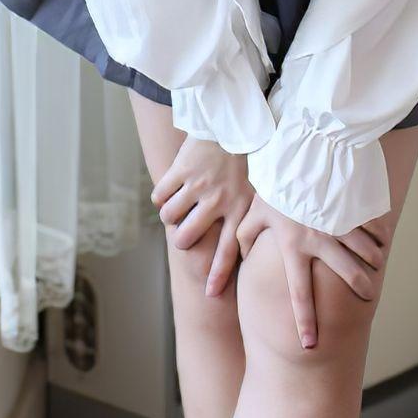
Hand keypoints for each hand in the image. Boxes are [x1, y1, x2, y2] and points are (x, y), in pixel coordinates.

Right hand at [149, 137, 255, 295]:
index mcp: (239, 209)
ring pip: (170, 216)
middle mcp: (218, 201)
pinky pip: (160, 195)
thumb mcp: (258, 190)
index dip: (218, 275)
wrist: (234, 121)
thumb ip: (250, 217)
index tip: (211, 296)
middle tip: (182, 237)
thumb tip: (248, 248)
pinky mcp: (181, 170)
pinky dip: (160, 197)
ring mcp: (198, 186)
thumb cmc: (248, 159)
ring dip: (169, 215)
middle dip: (181, 241)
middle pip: (188, 237)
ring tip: (176, 208)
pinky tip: (168, 190)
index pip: (228, 251)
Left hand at [236, 193, 393, 350]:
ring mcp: (339, 224)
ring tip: (377, 265)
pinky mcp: (351, 207)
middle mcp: (319, 241)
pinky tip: (381, 237)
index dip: (305, 322)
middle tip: (368, 296)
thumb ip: (245, 239)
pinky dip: (378, 233)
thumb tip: (241, 258)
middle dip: (360, 287)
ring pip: (364, 251)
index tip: (310, 344)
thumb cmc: (272, 185)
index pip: (299, 294)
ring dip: (373, 260)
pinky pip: (371, 225)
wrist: (297, 152)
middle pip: (345, 274)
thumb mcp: (253, 212)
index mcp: (293, 247)